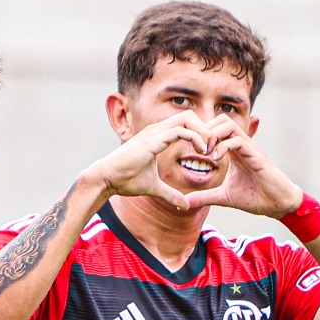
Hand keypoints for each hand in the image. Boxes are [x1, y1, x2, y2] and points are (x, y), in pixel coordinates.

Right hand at [84, 114, 212, 209]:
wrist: (107, 179)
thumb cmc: (125, 181)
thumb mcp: (154, 188)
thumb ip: (170, 194)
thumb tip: (184, 205)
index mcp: (157, 136)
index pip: (184, 124)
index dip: (199, 134)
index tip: (208, 151)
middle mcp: (157, 130)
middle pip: (189, 115)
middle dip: (204, 129)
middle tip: (212, 147)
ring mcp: (154, 133)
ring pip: (186, 118)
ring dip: (202, 132)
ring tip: (208, 149)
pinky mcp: (152, 140)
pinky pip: (179, 131)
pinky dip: (194, 137)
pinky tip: (201, 150)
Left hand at [178, 116, 302, 216]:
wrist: (278, 204)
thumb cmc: (255, 197)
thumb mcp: (223, 197)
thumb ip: (205, 197)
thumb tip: (185, 202)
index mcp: (234, 150)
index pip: (216, 128)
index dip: (201, 135)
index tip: (193, 151)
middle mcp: (242, 144)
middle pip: (220, 119)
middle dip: (205, 131)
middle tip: (198, 150)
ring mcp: (250, 148)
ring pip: (229, 125)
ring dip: (213, 135)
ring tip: (205, 153)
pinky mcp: (257, 156)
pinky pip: (238, 141)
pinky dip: (223, 146)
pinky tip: (215, 159)